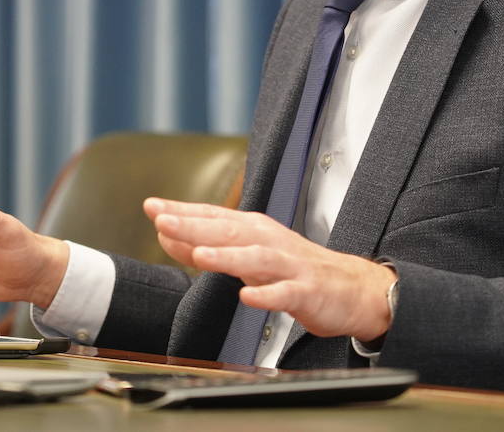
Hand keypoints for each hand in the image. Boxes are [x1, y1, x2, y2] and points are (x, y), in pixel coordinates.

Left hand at [144, 198, 395, 341]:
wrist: (351, 289)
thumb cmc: (293, 270)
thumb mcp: (247, 255)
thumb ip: (207, 246)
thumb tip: (166, 233)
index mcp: (253, 230)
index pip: (213, 216)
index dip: (182, 211)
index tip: (152, 206)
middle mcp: (268, 242)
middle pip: (229, 230)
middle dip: (195, 225)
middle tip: (163, 221)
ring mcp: (288, 266)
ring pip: (255, 258)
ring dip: (227, 256)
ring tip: (199, 254)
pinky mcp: (306, 292)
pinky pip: (285, 294)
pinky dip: (266, 295)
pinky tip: (247, 296)